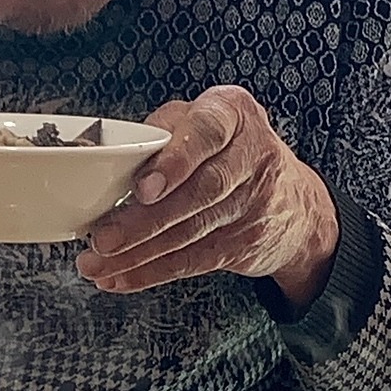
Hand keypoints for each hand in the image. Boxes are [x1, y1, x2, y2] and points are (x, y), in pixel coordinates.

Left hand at [80, 87, 338, 301]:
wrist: (293, 201)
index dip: (174, 163)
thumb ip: (164, 134)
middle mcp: (251, 154)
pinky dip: (151, 272)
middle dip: (145, 220)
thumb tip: (102, 168)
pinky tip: (120, 278)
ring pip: (191, 232)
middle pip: (197, 191)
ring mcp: (253, 202)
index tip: (143, 189)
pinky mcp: (246, 242)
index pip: (205, 133)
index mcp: (234, 112)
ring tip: (97, 263)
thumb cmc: (228, 150)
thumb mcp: (205, 121)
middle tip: (104, 237)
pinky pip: (193, 260)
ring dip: (139, 252)